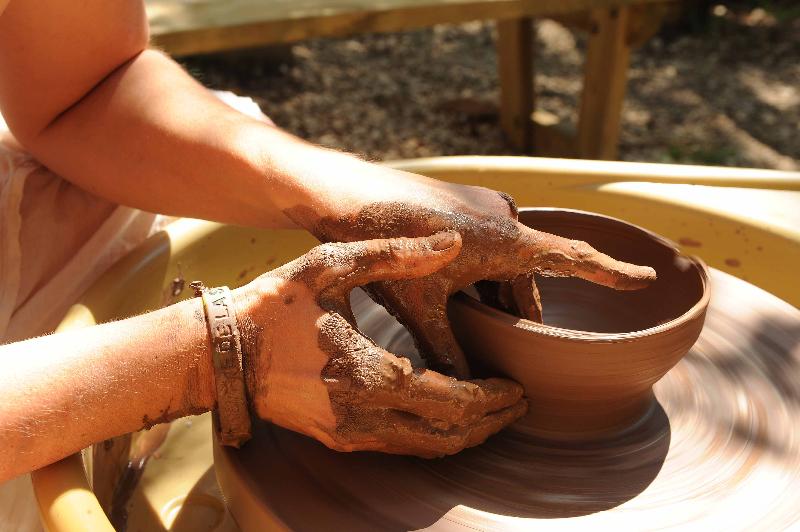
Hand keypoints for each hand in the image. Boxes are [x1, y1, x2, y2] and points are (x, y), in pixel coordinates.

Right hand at [234, 233, 526, 457]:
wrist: (222, 353)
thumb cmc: (276, 305)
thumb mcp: (332, 265)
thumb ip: (395, 254)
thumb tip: (451, 242)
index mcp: (371, 371)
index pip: (452, 401)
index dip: (492, 399)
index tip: (517, 389)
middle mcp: (365, 413)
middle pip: (447, 435)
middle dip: (489, 423)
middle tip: (517, 405)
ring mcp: (350, 433)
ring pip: (425, 449)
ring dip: (464, 436)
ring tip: (491, 415)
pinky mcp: (337, 439)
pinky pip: (398, 448)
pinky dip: (431, 438)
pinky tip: (444, 419)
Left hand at [286, 165, 656, 377]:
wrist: (346, 195)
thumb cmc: (383, 246)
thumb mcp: (420, 307)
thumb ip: (449, 348)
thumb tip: (471, 391)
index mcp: (504, 239)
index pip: (572, 258)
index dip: (610, 272)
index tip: (648, 277)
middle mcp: (503, 215)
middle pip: (528, 276)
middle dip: (518, 312)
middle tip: (504, 347)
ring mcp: (484, 205)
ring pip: (505, 263)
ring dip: (494, 293)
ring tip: (463, 319)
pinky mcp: (465, 202)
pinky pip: (488, 244)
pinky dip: (480, 272)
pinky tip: (451, 291)